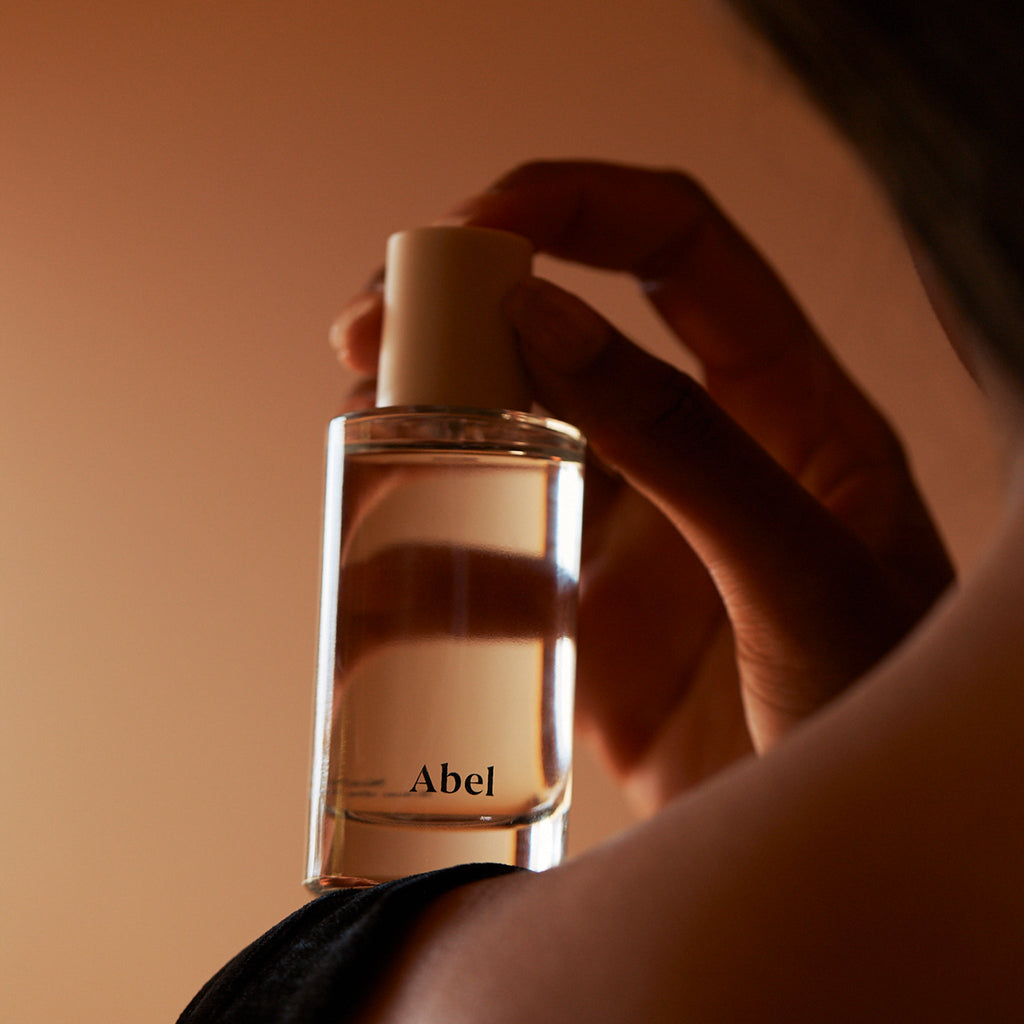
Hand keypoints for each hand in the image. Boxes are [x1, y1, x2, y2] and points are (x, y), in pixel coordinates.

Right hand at [331, 161, 952, 812]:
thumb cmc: (877, 715)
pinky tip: (375, 558)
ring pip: (510, 436)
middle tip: (367, 332)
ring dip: (426, 416)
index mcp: (786, 408)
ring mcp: (635, 535)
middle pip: (566, 330)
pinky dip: (423, 548)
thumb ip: (684, 445)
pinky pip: (485, 558)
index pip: (680, 248)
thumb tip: (543, 318)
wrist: (850, 865)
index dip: (575, 204)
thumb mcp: (797, 572)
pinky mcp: (583, 618)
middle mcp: (700, 452)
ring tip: (360, 425)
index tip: (470, 229)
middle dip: (460, 313)